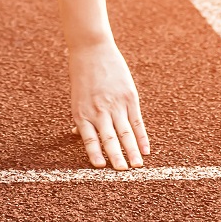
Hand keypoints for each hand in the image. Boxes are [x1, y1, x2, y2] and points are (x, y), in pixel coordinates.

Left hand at [69, 41, 149, 169]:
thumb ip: (80, 116)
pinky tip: (145, 149)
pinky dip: (141, 136)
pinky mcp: (129, 97)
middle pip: (109, 138)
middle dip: (116, 156)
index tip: (101, 167)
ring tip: (137, 165)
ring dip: (131, 150)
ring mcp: (115, 104)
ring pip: (125, 132)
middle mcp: (98, 110)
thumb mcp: (75, 97)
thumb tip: (75, 133)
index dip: (94, 153)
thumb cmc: (81, 75)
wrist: (92, 49)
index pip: (89, 138)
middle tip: (123, 172)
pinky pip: (136, 121)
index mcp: (81, 112)